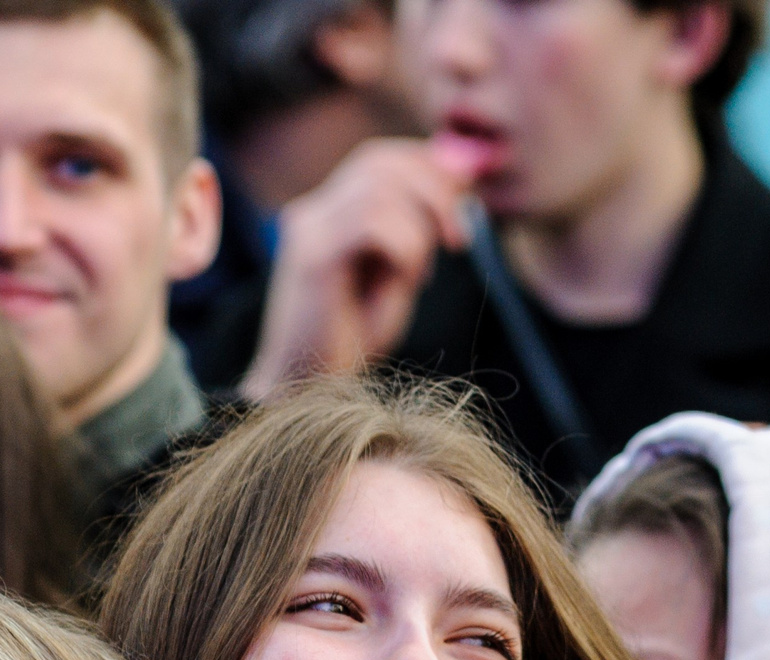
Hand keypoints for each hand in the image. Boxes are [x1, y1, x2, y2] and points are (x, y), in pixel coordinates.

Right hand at [240, 138, 474, 400]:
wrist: (304, 391)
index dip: (429, 170)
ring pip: (379, 187)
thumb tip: (460, 174)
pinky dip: (405, 246)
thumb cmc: (351, 339)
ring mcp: (308, 230)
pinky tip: (406, 280)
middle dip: (435, 192)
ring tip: (421, 274)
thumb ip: (421, 226)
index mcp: (329, 211)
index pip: (381, 158)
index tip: (465, 206)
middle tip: (459, 240)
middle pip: (381, 161)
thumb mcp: (398, 273)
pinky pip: (371, 221)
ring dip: (420, 227)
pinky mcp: (312, 256)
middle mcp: (312, 211)